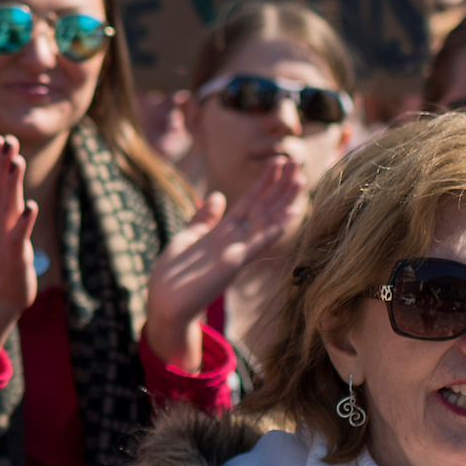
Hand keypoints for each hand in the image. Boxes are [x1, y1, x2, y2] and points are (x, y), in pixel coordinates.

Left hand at [144, 156, 305, 370]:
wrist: (164, 304)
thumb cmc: (173, 275)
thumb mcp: (186, 238)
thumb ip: (203, 219)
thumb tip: (217, 196)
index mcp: (224, 232)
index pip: (250, 202)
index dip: (264, 182)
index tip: (277, 161)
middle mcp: (235, 240)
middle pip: (263, 207)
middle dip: (280, 186)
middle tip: (297, 161)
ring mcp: (237, 251)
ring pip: (266, 221)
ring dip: (284, 201)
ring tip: (301, 179)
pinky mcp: (233, 264)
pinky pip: (258, 243)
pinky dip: (274, 228)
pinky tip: (291, 214)